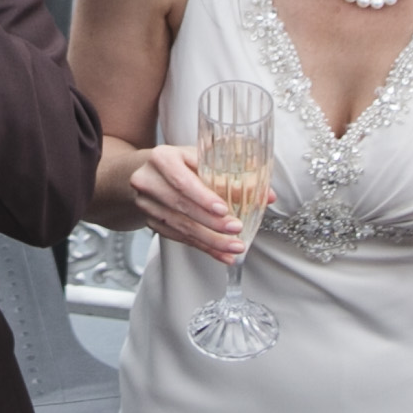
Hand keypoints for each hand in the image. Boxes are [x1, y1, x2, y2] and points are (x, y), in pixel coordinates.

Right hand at [131, 144, 252, 261]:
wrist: (145, 171)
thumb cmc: (179, 162)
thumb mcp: (200, 158)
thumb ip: (232, 174)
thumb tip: (267, 195)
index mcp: (162, 159)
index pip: (182, 180)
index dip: (203, 197)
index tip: (224, 209)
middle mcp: (149, 181)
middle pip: (182, 206)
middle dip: (212, 223)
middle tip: (236, 230)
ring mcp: (147, 204)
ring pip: (181, 226)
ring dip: (211, 240)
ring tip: (234, 247)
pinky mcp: (151, 222)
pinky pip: (179, 238)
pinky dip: (203, 247)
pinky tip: (221, 254)